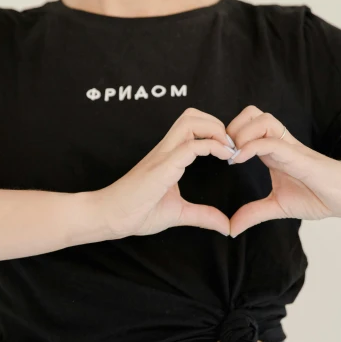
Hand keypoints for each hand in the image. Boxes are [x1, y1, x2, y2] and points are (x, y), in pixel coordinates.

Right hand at [94, 108, 237, 237]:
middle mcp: (166, 150)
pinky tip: (224, 157)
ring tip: (227, 149)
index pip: (192, 126)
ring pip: (190, 121)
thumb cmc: (137, 212)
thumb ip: (202, 215)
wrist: (110, 216)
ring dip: (214, 130)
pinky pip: (190, 146)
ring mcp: (163, 155)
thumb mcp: (178, 213)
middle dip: (216, 123)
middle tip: (230, 147)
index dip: (215, 132)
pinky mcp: (162, 167)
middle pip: (192, 115)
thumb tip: (226, 226)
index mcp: (168, 156)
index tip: (230, 152)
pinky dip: (212, 146)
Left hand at [225, 105, 340, 236]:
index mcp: (273, 151)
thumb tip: (231, 228)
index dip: (228, 134)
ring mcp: (290, 147)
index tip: (219, 156)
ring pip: (261, 119)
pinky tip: (240, 160)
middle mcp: (280, 143)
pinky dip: (251, 146)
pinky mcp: (300, 157)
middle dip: (232, 128)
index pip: (246, 124)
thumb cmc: (320, 197)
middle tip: (225, 152)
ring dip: (241, 134)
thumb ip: (254, 213)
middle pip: (251, 113)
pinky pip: (272, 141)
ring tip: (234, 156)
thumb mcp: (278, 206)